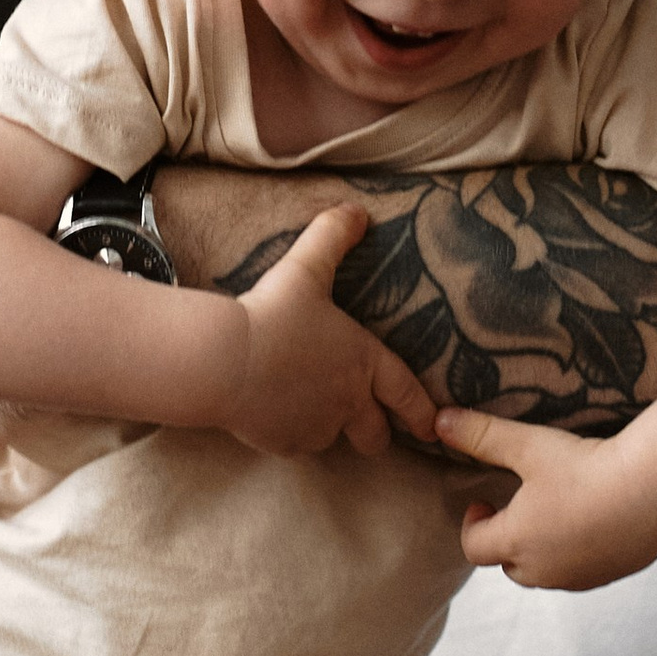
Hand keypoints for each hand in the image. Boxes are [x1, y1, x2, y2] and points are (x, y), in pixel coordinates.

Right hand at [212, 203, 438, 458]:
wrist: (225, 361)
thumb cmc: (273, 314)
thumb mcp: (305, 267)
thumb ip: (332, 236)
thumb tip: (357, 211)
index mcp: (363, 364)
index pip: (407, 395)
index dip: (421, 411)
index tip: (431, 427)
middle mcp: (347, 404)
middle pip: (375, 436)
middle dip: (375, 432)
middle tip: (370, 427)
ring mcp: (316, 429)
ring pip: (332, 438)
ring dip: (327, 428)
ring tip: (307, 406)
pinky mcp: (284, 444)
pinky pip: (295, 444)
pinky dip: (290, 433)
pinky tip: (273, 412)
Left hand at [435, 408, 656, 591]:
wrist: (654, 491)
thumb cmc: (585, 468)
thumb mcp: (528, 446)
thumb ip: (482, 435)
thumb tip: (438, 421)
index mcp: (516, 541)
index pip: (474, 548)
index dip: (472, 524)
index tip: (484, 500)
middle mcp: (543, 569)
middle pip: (509, 566)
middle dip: (508, 540)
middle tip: (521, 506)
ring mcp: (580, 577)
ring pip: (547, 572)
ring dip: (543, 549)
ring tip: (557, 511)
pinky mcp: (613, 574)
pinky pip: (583, 571)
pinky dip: (579, 552)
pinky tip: (595, 519)